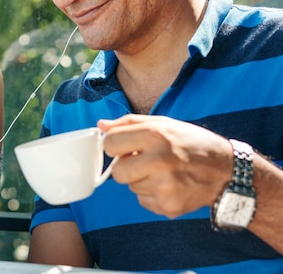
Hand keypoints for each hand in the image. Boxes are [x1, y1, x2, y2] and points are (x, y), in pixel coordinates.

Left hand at [98, 115, 232, 217]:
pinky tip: (170, 185)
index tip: (124, 147)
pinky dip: (152, 195)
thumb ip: (129, 123)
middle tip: (144, 162)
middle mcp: (160, 161)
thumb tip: (101, 126)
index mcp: (156, 136)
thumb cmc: (191, 143)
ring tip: (164, 172)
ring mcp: (165, 187)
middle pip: (117, 172)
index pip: (110, 144)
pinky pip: (143, 201)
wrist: (227, 171)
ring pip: (130, 187)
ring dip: (141, 180)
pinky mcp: (169, 206)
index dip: (114, 146)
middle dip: (126, 167)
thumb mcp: (163, 124)